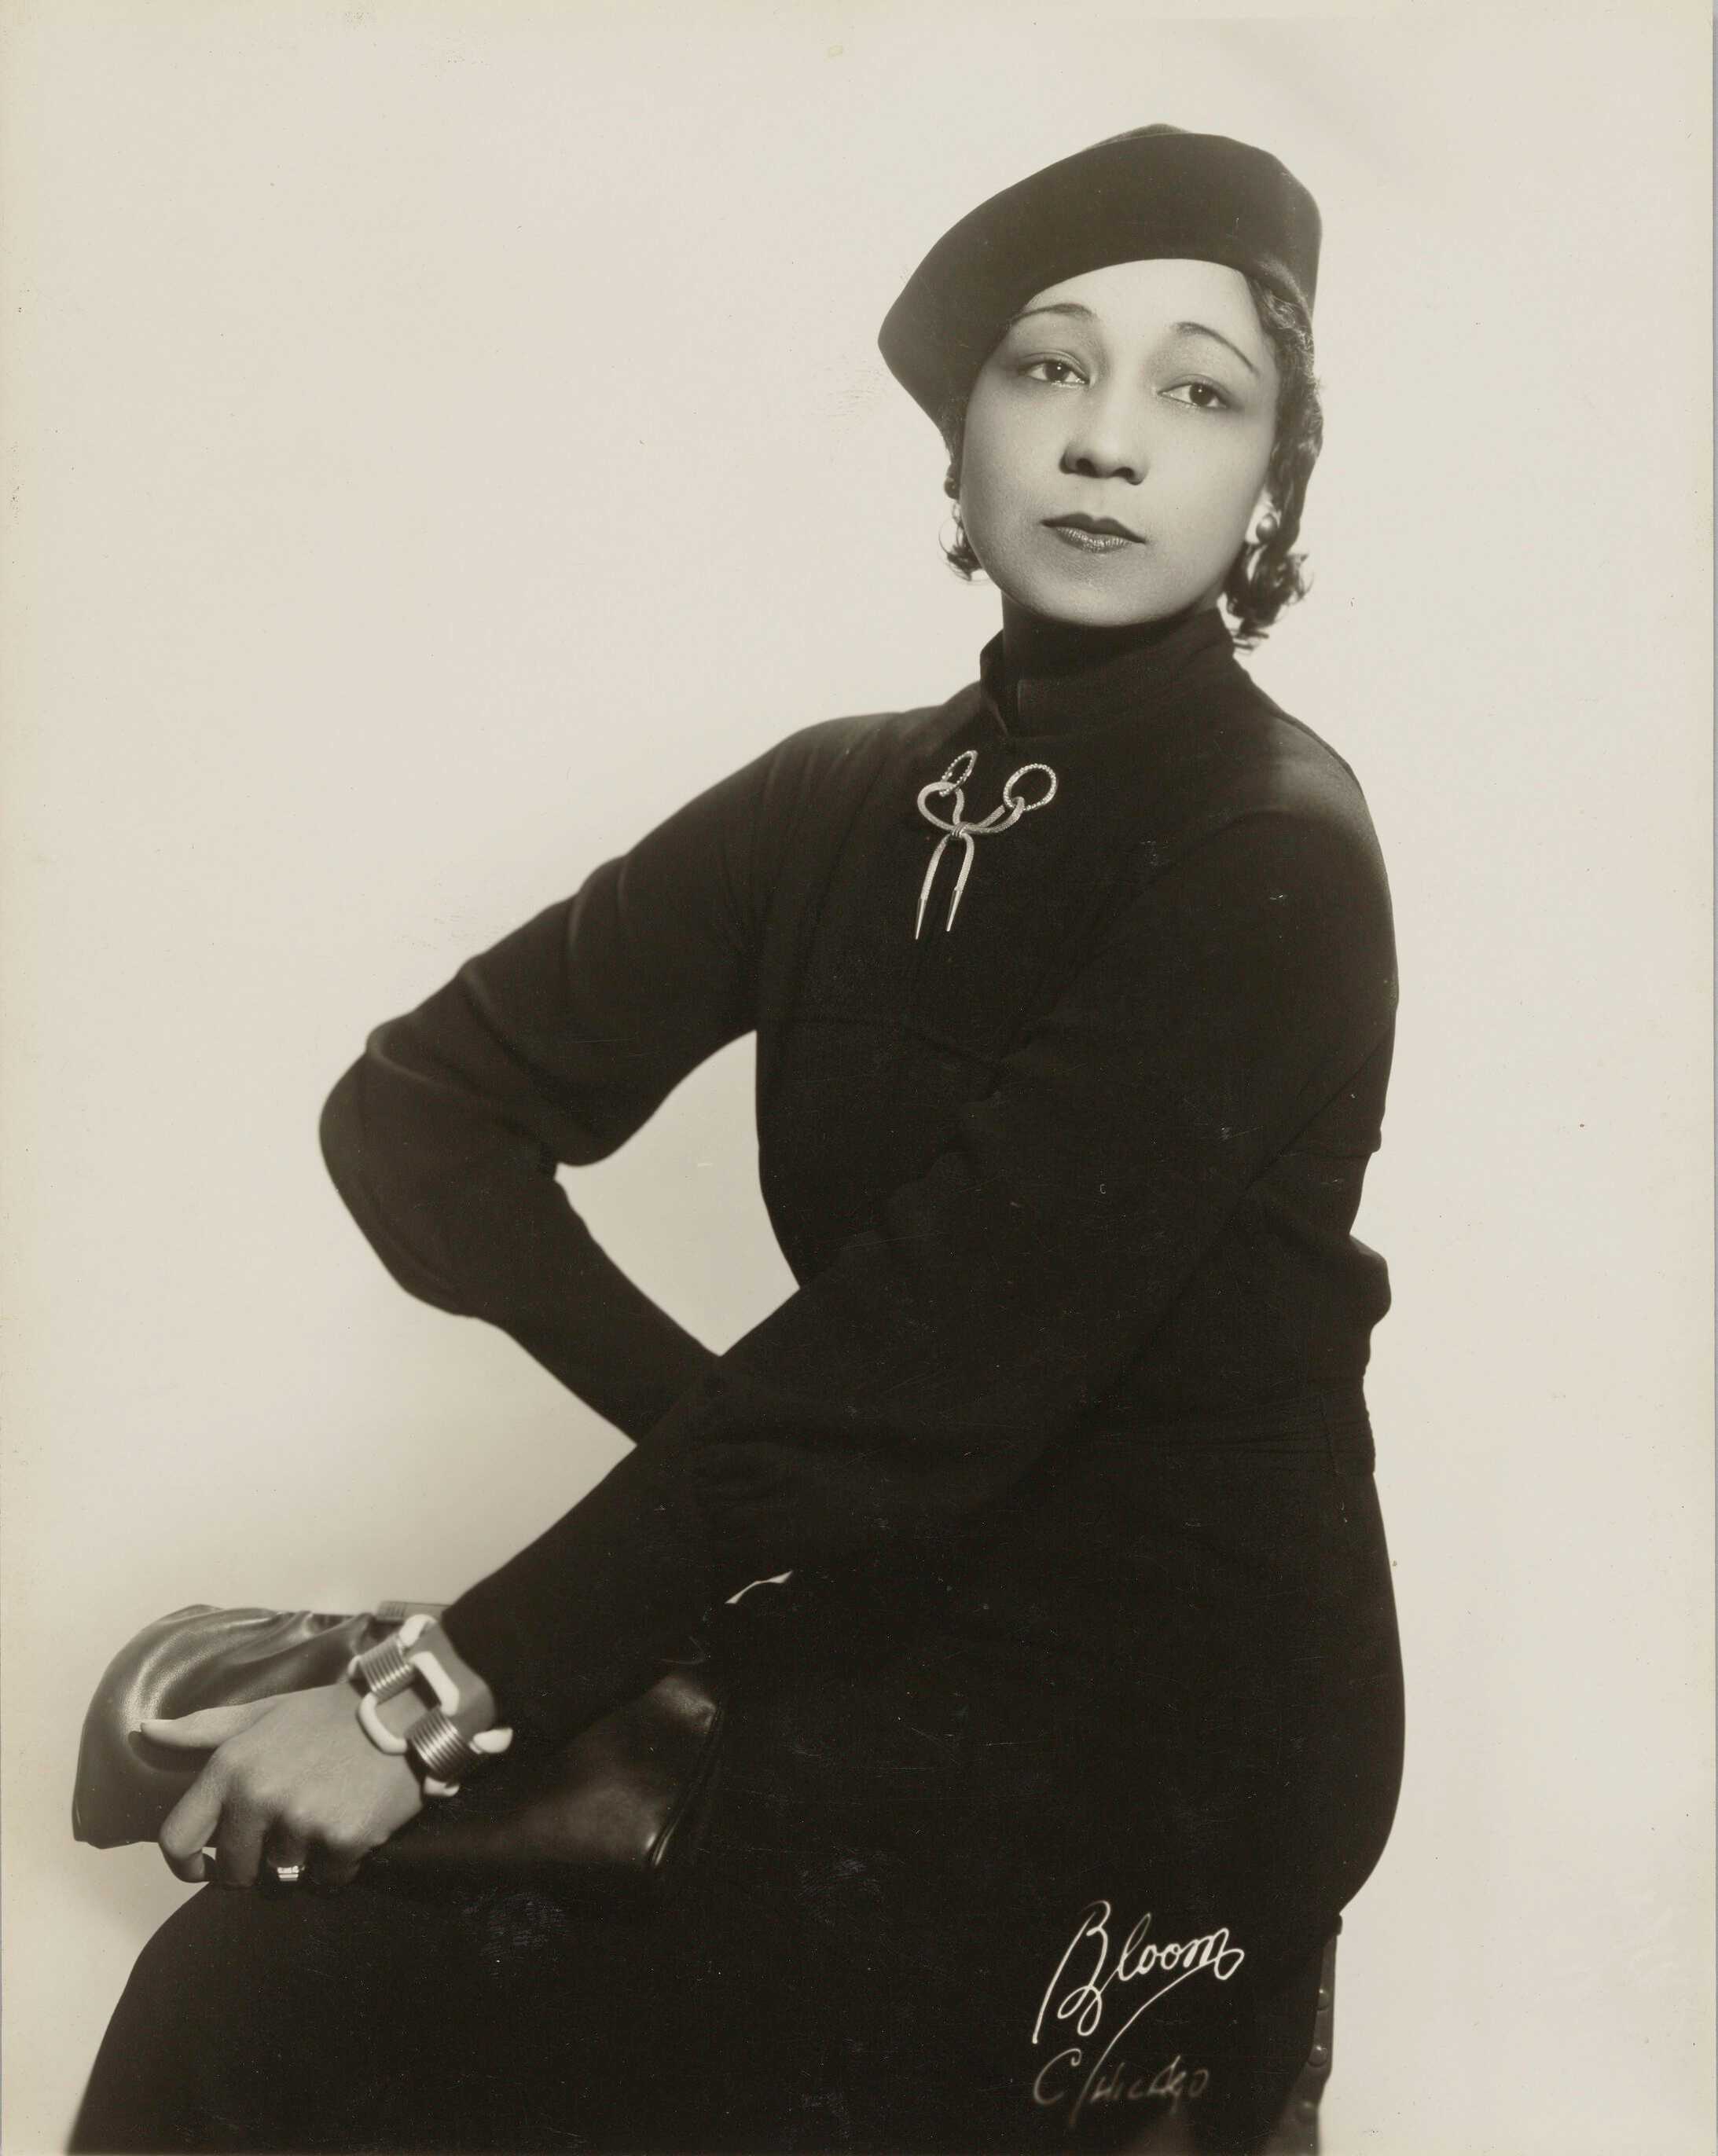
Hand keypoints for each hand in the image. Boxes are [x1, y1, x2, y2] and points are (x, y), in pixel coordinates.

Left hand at [148, 1682, 425, 1889]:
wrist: (406, 1711)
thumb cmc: (329, 1714)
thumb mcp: (264, 1713)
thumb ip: (202, 1729)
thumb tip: (143, 1731)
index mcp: (231, 1767)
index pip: (177, 1840)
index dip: (185, 1866)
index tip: (207, 1867)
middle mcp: (259, 1796)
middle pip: (234, 1871)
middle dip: (256, 1862)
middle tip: (287, 1833)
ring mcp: (301, 1821)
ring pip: (284, 1874)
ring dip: (303, 1858)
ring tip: (327, 1817)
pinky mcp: (342, 1839)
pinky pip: (328, 1877)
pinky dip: (340, 1861)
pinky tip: (355, 1823)